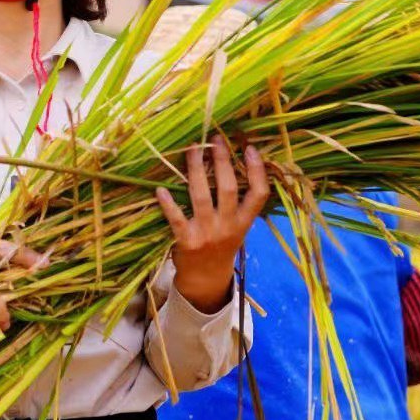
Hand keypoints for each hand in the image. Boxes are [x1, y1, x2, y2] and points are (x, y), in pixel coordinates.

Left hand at [155, 133, 268, 311]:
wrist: (206, 280)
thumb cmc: (221, 244)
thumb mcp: (238, 227)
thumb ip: (238, 203)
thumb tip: (232, 162)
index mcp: (244, 222)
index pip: (259, 194)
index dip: (257, 171)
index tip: (250, 148)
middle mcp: (228, 226)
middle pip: (228, 189)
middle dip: (222, 161)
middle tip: (216, 139)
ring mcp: (207, 234)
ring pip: (202, 197)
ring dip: (196, 171)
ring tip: (192, 149)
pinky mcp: (186, 241)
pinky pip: (176, 220)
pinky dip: (168, 205)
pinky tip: (161, 190)